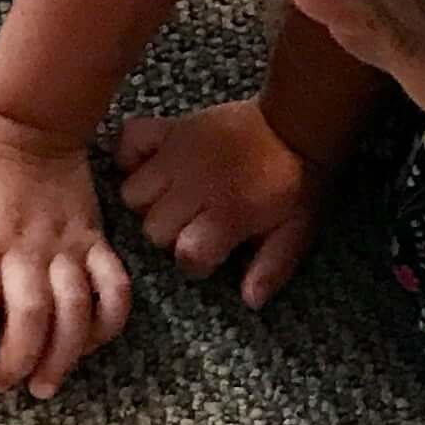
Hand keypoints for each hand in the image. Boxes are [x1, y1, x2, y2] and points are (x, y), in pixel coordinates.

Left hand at [0, 105, 132, 397]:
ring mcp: (64, 245)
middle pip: (30, 320)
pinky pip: (115, 288)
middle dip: (15, 363)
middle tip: (0, 384)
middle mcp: (23, 247)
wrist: (25, 122)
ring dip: (63, 357)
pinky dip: (109, 323)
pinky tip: (88, 344)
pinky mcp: (93, 241)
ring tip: (42, 384)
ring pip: (76, 313)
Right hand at [113, 98, 327, 307]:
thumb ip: (272, 267)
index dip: (196, 262)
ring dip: (147, 202)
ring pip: (132, 192)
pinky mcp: (170, 129)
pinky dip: (129, 155)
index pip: (187, 255)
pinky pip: (128, 140)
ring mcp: (177, 155)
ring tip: (170, 199)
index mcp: (227, 214)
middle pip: (153, 229)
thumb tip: (249, 300)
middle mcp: (194, 187)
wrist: (295, 124)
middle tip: (193, 225)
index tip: (210, 255)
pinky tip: (147, 167)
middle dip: (171, 235)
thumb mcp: (296, 230)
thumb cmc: (296, 182)